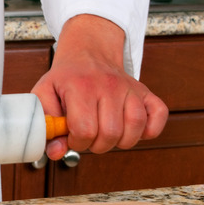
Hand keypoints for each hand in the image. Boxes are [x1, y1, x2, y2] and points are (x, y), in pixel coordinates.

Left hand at [32, 15, 167, 159]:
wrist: (88, 52)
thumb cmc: (66, 78)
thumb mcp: (45, 94)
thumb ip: (46, 125)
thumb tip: (56, 152)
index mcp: (81, 86)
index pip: (85, 130)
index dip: (77, 142)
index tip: (73, 136)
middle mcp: (109, 85)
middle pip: (110, 134)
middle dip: (96, 145)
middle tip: (89, 135)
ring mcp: (130, 88)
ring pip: (135, 128)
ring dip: (120, 141)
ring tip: (107, 133)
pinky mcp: (146, 92)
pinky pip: (159, 116)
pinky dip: (149, 130)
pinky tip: (131, 129)